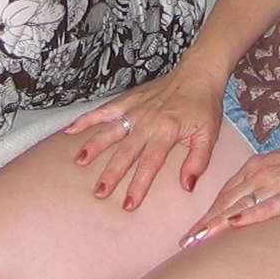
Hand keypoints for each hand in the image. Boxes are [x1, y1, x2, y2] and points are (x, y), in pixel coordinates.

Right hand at [65, 67, 227, 211]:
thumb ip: (198, 161)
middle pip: (126, 151)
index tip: (129, 204)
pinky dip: (87, 119)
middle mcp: (148, 120)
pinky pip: (104, 110)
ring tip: (79, 163)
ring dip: (94, 146)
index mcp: (167, 131)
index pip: (150, 163)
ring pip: (110, 130)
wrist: (198, 73)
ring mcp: (135, 109)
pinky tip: (70, 130)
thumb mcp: (209, 135)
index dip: (138, 185)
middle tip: (99, 193)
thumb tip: (187, 185)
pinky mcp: (128, 100)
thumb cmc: (203, 106)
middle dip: (112, 174)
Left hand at [179, 137, 279, 247]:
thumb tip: (245, 209)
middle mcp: (262, 174)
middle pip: (227, 201)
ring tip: (200, 240)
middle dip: (205, 223)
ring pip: (242, 204)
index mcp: (256, 167)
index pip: (225, 194)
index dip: (207, 214)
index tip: (192, 233)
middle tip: (186, 243)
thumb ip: (262, 186)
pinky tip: (236, 224)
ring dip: (218, 223)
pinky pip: (270, 205)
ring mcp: (278, 182)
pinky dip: (251, 215)